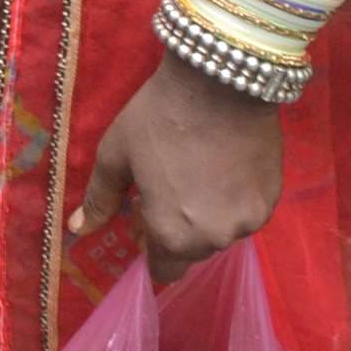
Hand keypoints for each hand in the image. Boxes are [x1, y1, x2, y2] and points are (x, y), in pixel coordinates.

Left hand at [74, 58, 283, 280]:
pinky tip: (223, 167)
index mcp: (171, 234)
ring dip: (208, 216)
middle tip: (168, 185)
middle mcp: (214, 238)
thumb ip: (100, 199)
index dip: (151, 248)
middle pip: (192, 251)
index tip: (146, 217)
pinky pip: (247, 212)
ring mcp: (249, 220)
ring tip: (196, 172)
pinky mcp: (273, 199)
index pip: (163, 271)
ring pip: (222, 232)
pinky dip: (233, 199)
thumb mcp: (117, 154)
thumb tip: (77, 230)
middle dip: (177, 229)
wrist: (220, 80)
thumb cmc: (158, 116)